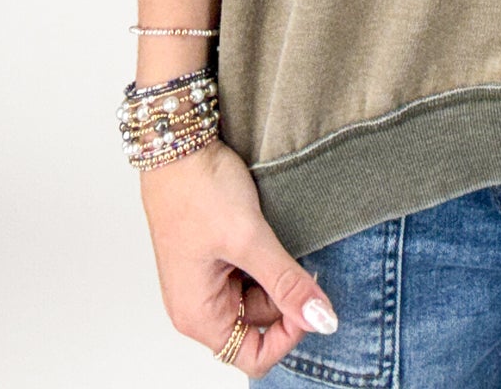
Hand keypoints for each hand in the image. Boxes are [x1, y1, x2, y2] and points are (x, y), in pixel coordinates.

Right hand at [139, 136, 338, 377]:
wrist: (177, 143)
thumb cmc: (198, 191)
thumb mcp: (250, 238)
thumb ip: (287, 283)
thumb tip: (322, 320)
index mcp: (198, 315)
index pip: (252, 356)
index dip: (288, 334)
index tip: (309, 297)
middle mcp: (198, 305)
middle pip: (258, 325)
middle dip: (284, 296)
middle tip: (296, 256)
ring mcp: (206, 281)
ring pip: (257, 296)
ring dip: (276, 272)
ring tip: (276, 236)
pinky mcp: (215, 256)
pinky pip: (249, 271)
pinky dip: (266, 256)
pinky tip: (268, 230)